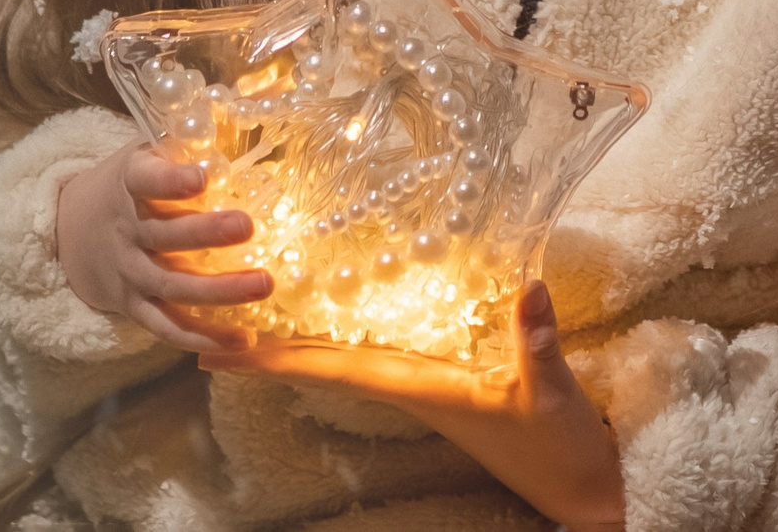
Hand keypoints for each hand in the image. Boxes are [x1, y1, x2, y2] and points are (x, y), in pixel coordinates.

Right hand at [53, 143, 270, 350]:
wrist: (70, 230)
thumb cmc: (131, 181)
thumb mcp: (147, 150)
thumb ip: (188, 139)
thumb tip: (251, 107)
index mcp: (129, 183)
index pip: (144, 181)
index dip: (170, 180)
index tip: (201, 177)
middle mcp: (126, 230)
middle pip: (164, 236)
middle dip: (206, 233)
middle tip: (247, 226)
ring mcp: (129, 273)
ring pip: (171, 286)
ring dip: (218, 290)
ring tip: (264, 285)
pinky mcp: (133, 306)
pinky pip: (167, 327)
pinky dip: (202, 337)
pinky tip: (243, 340)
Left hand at [202, 281, 624, 530]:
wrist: (577, 491)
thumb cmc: (561, 448)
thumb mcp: (553, 393)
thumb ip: (538, 341)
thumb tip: (529, 286)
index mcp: (424, 390)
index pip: (335, 371)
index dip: (276, 358)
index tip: (216, 347)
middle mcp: (411, 389)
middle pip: (322, 367)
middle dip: (263, 349)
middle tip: (200, 325)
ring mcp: (424, 388)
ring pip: (343, 362)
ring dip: (294, 343)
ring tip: (243, 320)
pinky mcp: (444, 385)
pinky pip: (377, 357)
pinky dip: (341, 339)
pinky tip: (328, 322)